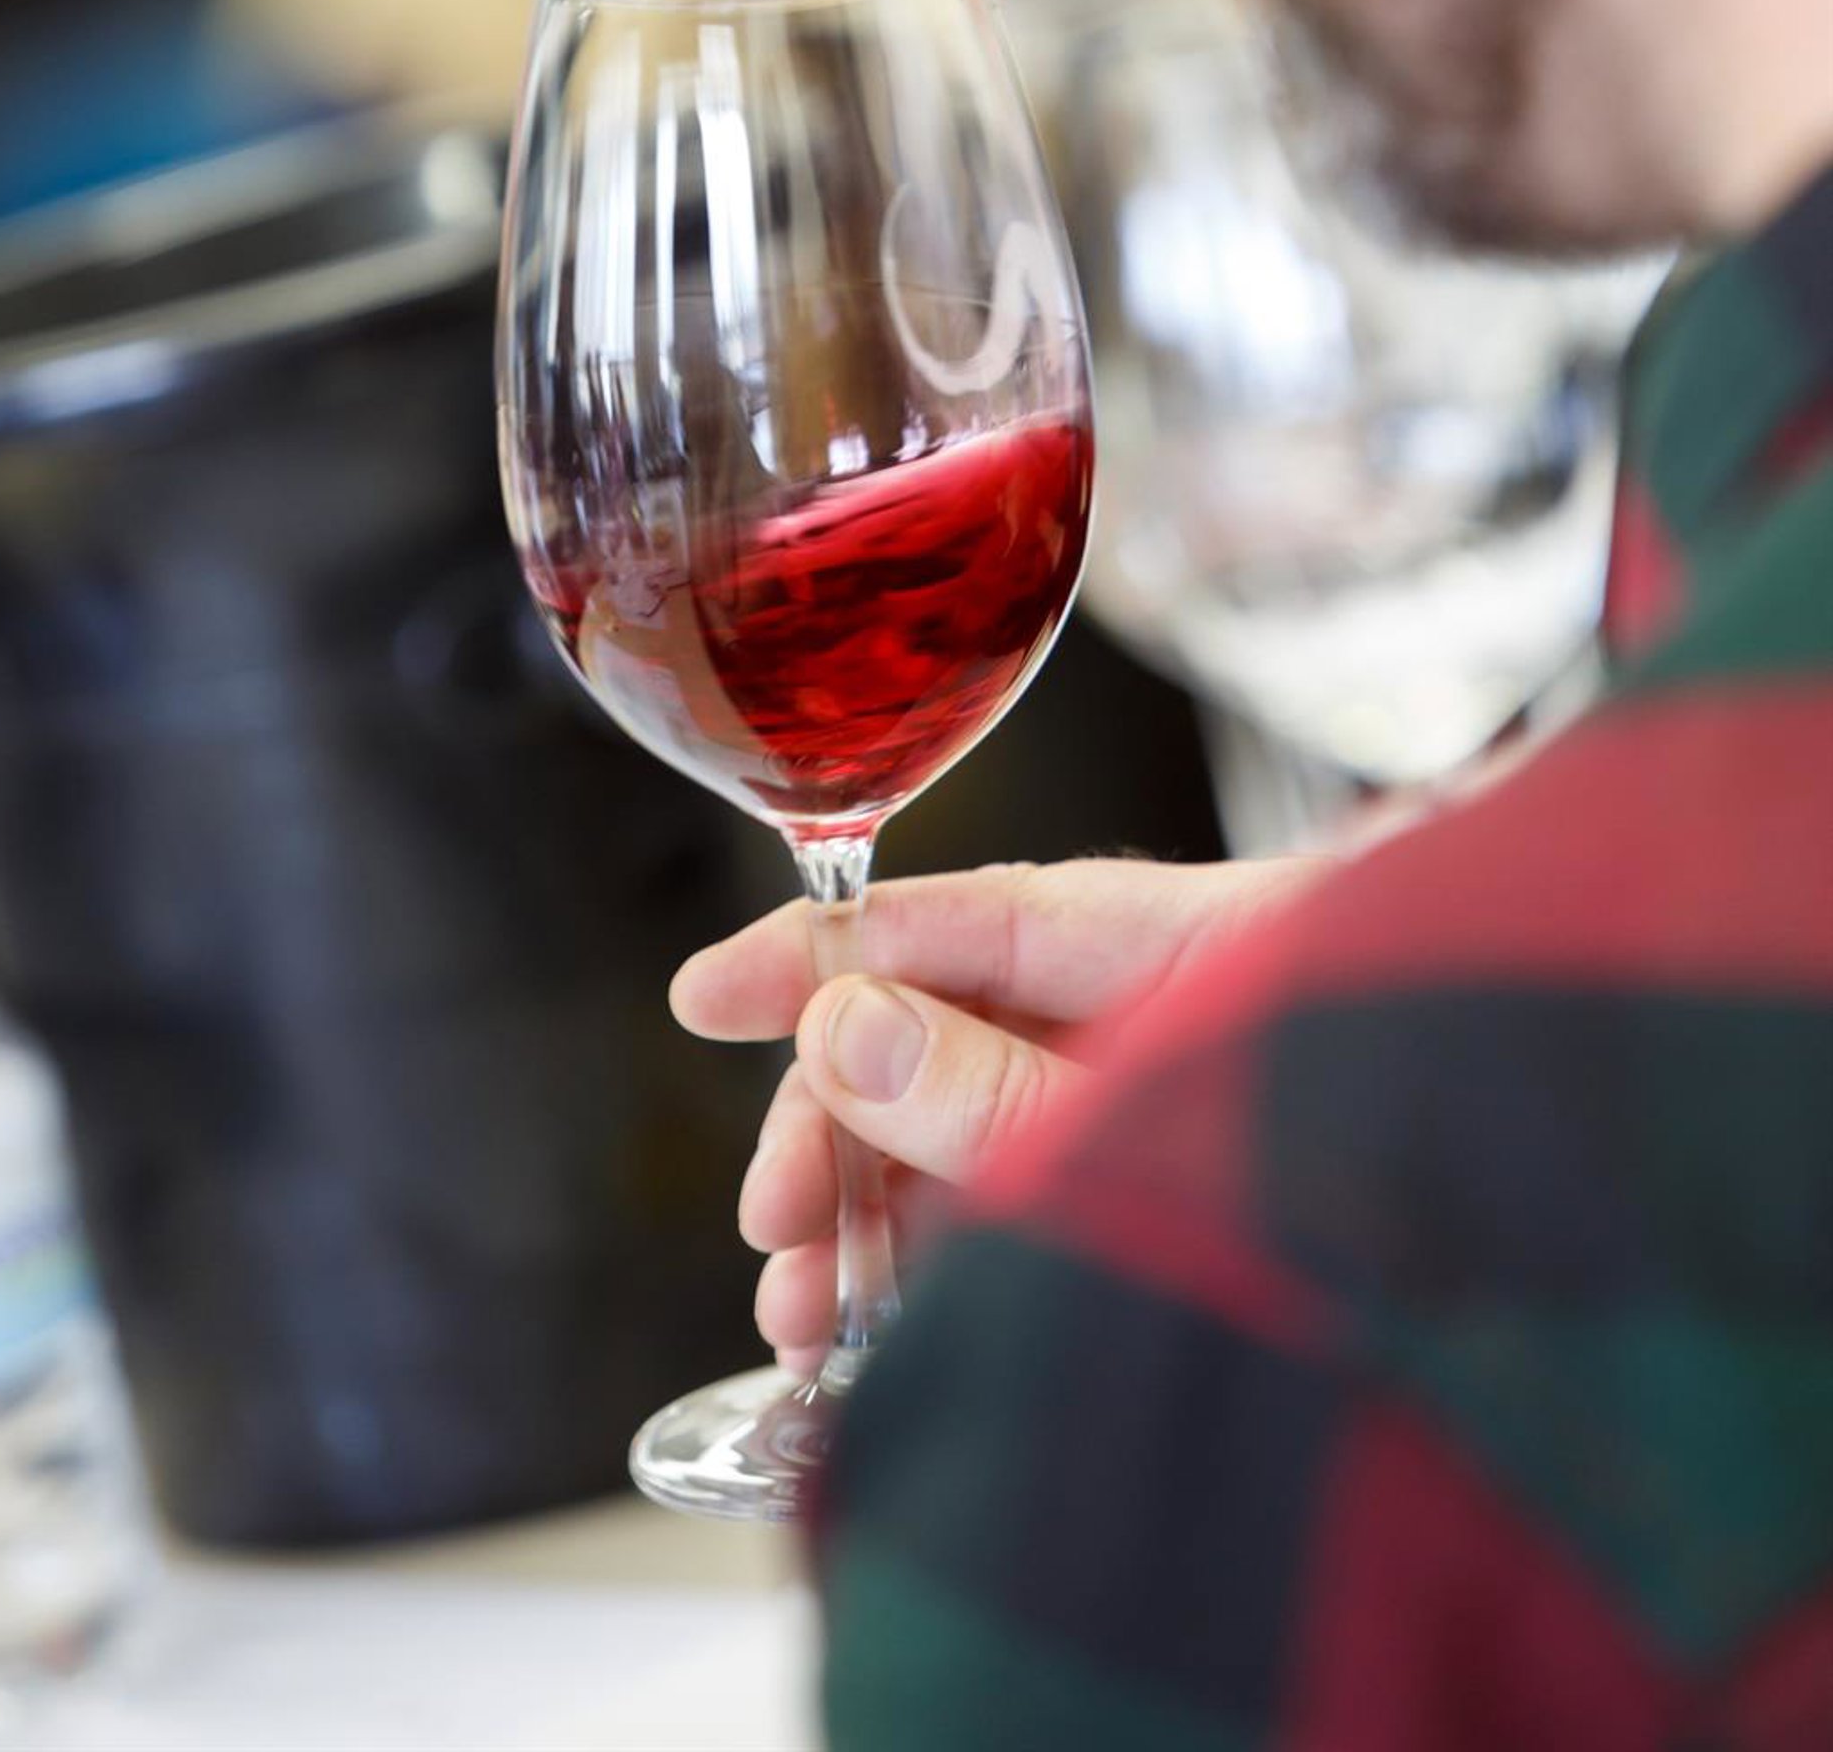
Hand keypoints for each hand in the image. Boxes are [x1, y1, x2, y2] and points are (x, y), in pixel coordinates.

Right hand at [670, 854, 1320, 1373]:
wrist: (1540, 1147)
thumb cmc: (1374, 1077)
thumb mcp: (1143, 1096)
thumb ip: (990, 1077)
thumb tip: (839, 1029)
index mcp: (1120, 927)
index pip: (924, 919)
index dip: (802, 958)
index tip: (698, 999)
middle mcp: (1118, 987)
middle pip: (924, 1032)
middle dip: (830, 1130)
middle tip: (773, 1238)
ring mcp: (1138, 1068)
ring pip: (964, 1116)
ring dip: (875, 1210)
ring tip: (811, 1319)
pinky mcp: (1159, 1148)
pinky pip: (1026, 1176)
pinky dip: (952, 1240)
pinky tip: (899, 1318)